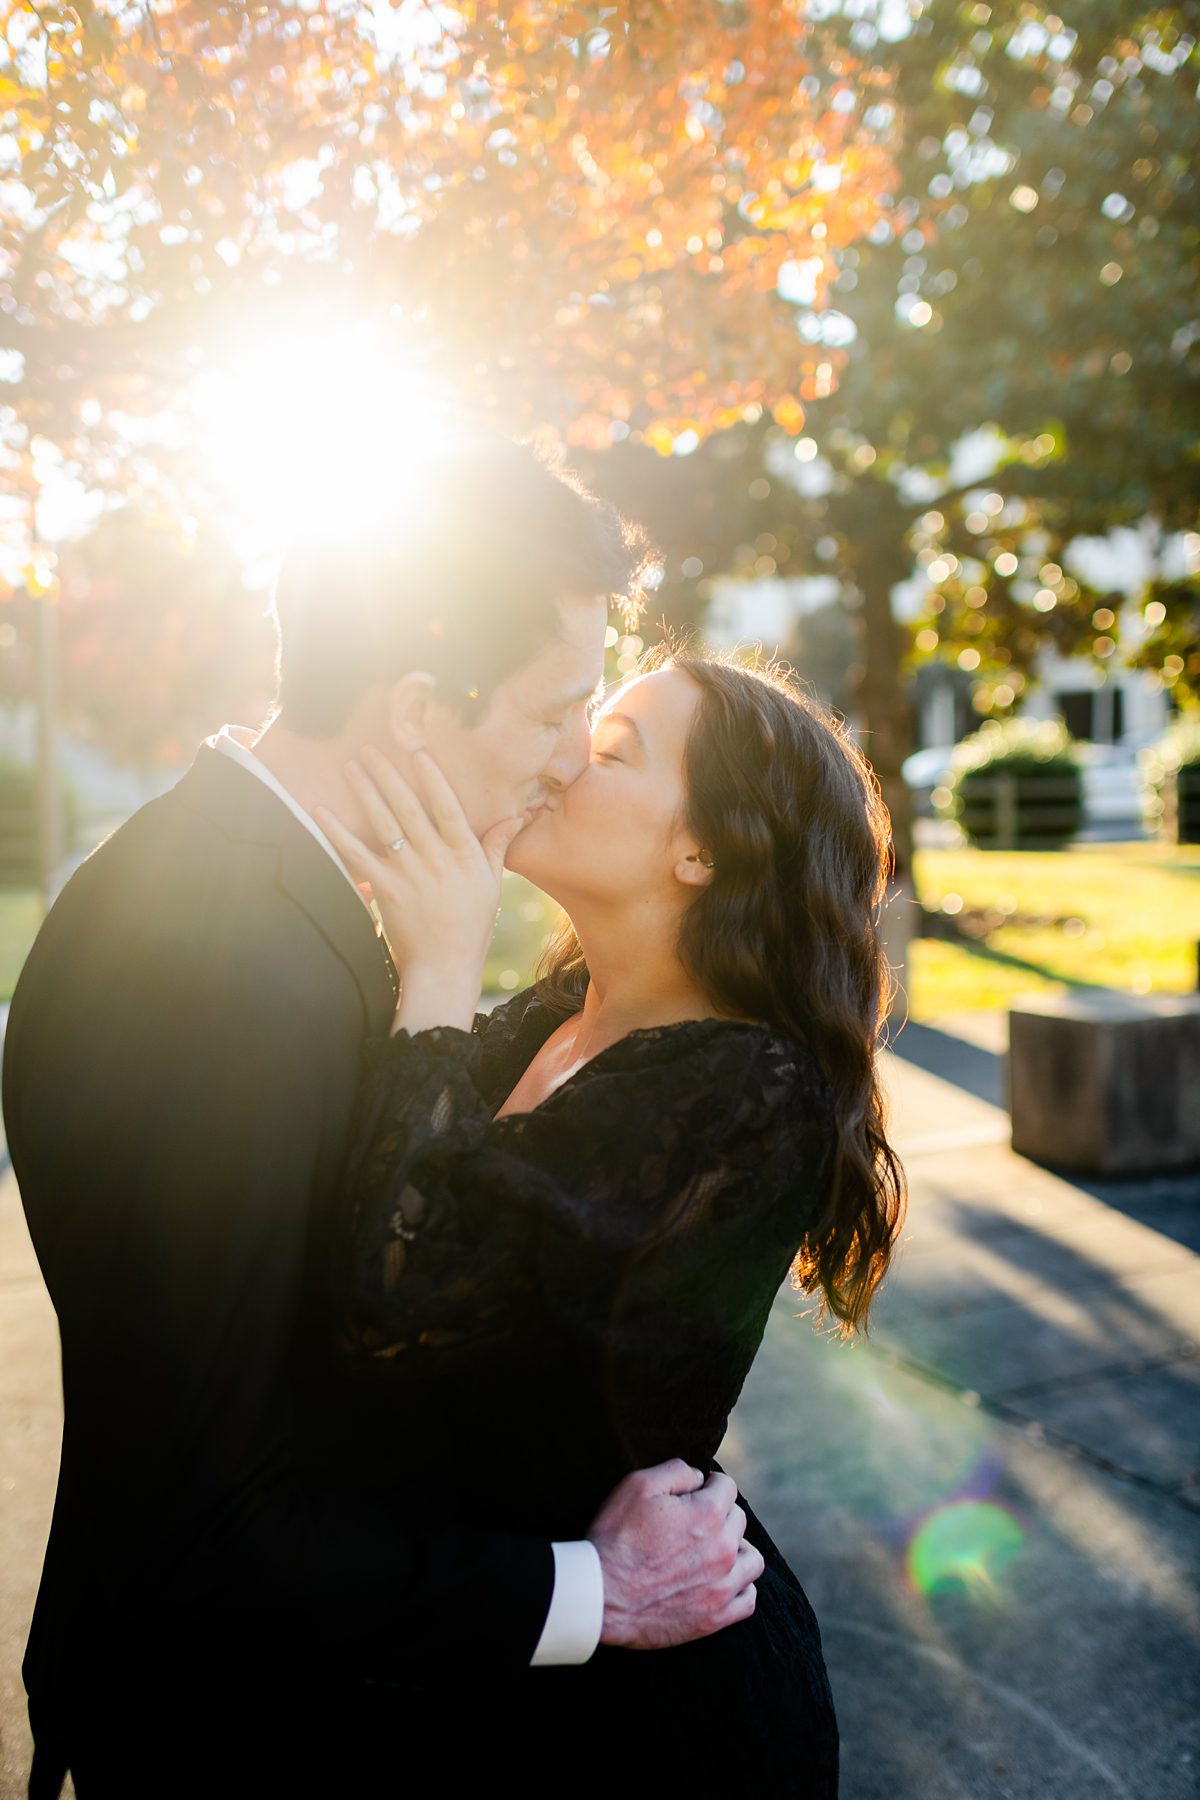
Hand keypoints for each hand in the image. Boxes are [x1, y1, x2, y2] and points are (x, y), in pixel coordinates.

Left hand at [314, 749, 524, 1033]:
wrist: (444, 967)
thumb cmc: (471, 926)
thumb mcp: (492, 885)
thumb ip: (497, 847)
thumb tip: (514, 816)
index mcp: (465, 855)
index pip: (448, 807)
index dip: (432, 778)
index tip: (418, 752)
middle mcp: (436, 860)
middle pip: (409, 808)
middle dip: (388, 775)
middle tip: (370, 748)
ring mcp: (410, 874)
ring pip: (383, 824)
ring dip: (365, 792)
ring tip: (350, 766)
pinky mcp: (386, 890)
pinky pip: (357, 855)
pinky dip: (338, 832)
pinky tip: (322, 811)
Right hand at [586, 1460, 762, 1650]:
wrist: (600, 1596)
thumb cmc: (616, 1537)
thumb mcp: (638, 1485)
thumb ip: (677, 1470)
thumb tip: (699, 1476)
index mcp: (708, 1514)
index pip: (727, 1486)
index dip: (707, 1485)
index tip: (691, 1494)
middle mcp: (724, 1549)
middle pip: (738, 1519)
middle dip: (718, 1514)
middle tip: (690, 1523)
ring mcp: (722, 1586)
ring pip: (751, 1559)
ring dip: (736, 1549)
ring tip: (712, 1550)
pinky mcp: (715, 1618)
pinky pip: (748, 1599)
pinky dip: (740, 1587)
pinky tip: (720, 1581)